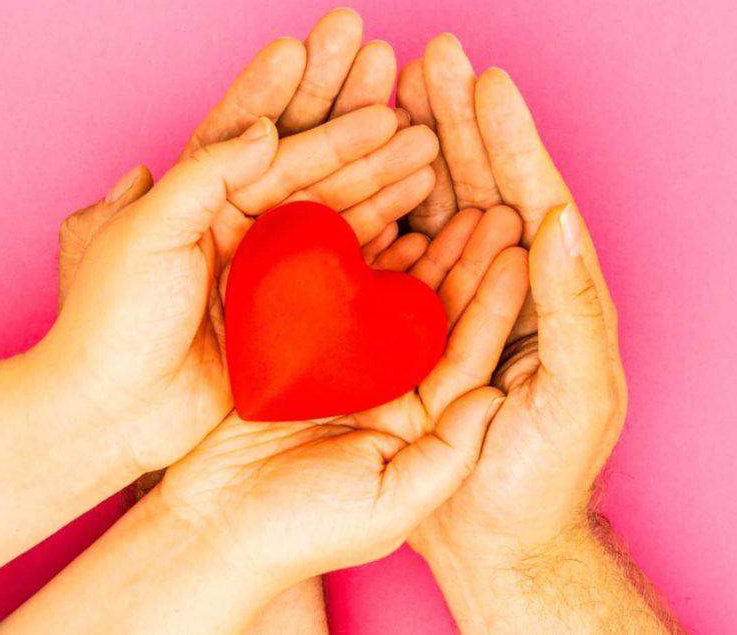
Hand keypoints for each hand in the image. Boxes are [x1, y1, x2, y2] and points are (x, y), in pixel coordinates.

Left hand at [49, 10, 441, 475]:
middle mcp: (236, 232)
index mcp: (200, 200)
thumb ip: (204, 175)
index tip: (378, 107)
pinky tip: (415, 231)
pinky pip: (340, 279)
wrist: (108, 410)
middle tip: (422, 131)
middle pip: (312, 181)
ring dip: (381, 193)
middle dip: (366, 152)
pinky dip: (377, 253)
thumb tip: (266, 130)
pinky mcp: (283, 324)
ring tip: (430, 166)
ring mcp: (263, 278)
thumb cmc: (113, 319)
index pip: (273, 152)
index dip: (326, 126)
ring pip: (333, 223)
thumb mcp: (146, 231)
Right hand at [149, 205, 528, 583]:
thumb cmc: (306, 533)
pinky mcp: (297, 358)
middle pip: (434, 319)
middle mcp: (390, 396)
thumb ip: (449, 454)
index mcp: (422, 428)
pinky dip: (355, 265)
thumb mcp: (394, 508)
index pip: (468, 353)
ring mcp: (344, 375)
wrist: (217, 535)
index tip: (518, 247)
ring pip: (388, 302)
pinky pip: (334, 302)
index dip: (494, 301)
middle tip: (493, 208)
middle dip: (464, 263)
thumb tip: (493, 397)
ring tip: (444, 201)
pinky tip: (377, 225)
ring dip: (417, 254)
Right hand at [398, 35, 626, 560]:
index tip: (487, 82)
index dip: (510, 141)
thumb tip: (561, 225)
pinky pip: (383, 262)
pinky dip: (369, 213)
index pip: (531, 204)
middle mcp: (498, 295)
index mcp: (549, 300)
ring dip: (408, 152)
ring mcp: (443, 310)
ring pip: (427, 216)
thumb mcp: (570, 399)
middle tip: (432, 59)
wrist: (486, 544)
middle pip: (476, 191)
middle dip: (455, 125)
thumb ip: (574, 313)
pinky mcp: (394, 334)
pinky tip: (347, 171)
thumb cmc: (538, 485)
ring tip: (388, 93)